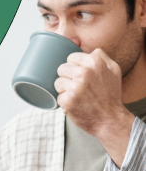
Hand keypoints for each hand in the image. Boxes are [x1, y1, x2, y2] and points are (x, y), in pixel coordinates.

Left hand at [55, 48, 134, 165]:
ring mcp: (75, 87)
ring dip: (64, 90)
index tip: (83, 77)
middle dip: (68, 78)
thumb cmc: (110, 95)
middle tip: (80, 88)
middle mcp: (84, 73)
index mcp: (94, 62)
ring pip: (57, 82)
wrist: (111, 120)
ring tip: (78, 96)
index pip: (70, 57)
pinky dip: (64, 101)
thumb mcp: (114, 71)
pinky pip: (57, 96)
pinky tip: (75, 104)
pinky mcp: (67, 100)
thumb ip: (101, 56)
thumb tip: (88, 50)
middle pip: (61, 68)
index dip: (75, 68)